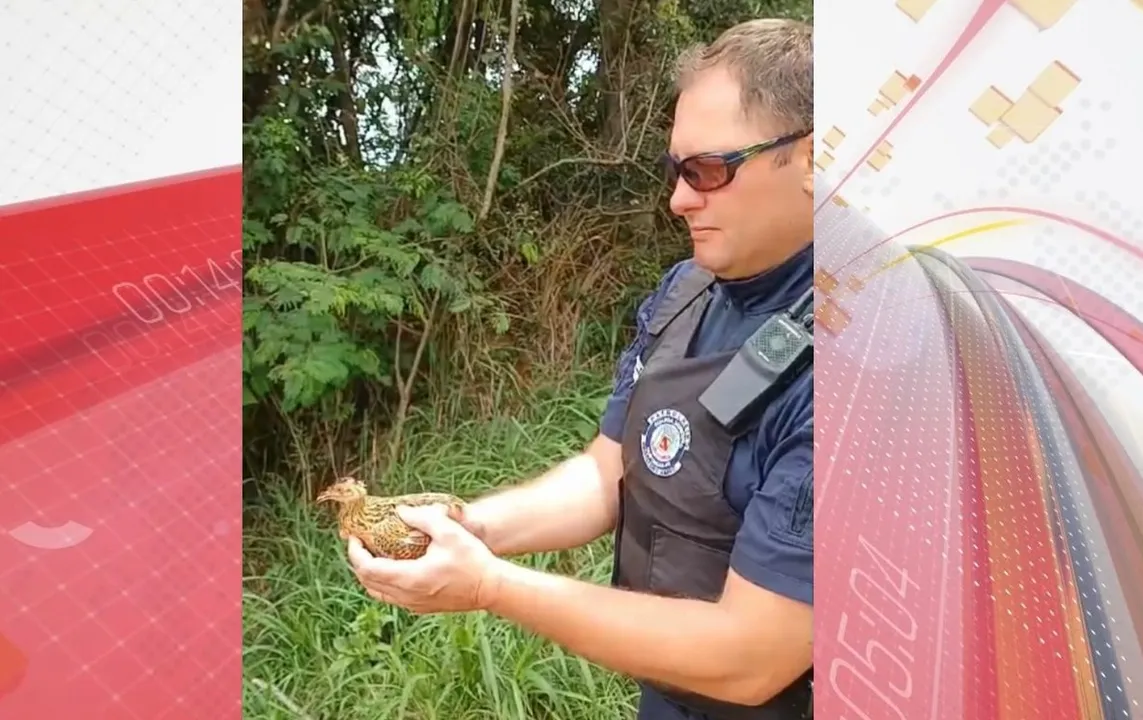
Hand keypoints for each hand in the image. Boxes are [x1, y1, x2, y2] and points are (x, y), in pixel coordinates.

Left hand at [346, 504, 502, 613]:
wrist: (491, 588)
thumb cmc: (472, 560)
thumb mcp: (449, 532)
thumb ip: (423, 518)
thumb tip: (400, 511)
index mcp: (410, 578)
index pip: (368, 568)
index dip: (355, 552)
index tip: (353, 536)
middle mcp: (407, 595)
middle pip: (368, 582)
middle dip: (358, 561)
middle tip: (358, 542)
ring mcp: (413, 604)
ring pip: (377, 592)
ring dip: (369, 573)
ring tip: (371, 553)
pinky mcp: (420, 607)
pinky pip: (390, 596)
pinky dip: (382, 581)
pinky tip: (391, 566)